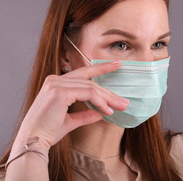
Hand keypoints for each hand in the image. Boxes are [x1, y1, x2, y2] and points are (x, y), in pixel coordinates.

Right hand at [14, 61, 128, 149]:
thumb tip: (100, 113)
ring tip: (121, 106)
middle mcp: (56, 80)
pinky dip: (100, 102)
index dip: (102, 68)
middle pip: (90, 81)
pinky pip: (88, 93)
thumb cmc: (47, 132)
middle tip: (125, 101)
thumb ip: (85, 114)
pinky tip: (108, 110)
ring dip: (108, 98)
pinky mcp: (60, 92)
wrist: (33, 141)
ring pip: (91, 87)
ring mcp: (57, 84)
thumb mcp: (70, 120)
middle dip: (109, 92)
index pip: (84, 72)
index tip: (117, 64)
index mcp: (56, 83)